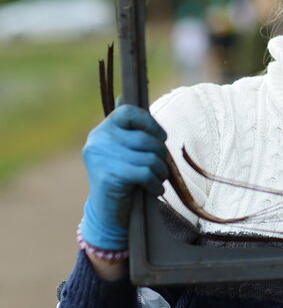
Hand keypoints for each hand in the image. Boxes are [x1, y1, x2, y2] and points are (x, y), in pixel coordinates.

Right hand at [80, 102, 168, 249]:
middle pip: (146, 138)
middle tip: (160, 167)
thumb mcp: (123, 149)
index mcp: (102, 130)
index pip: (128, 111)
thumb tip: (123, 94)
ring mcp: (101, 158)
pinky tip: (153, 189)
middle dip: (160, 154)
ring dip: (160, 171)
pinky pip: (146, 172)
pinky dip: (155, 183)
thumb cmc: (122, 177)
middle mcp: (98, 140)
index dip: (150, 123)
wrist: (106, 213)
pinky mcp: (109, 176)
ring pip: (149, 157)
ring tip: (156, 179)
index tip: (160, 137)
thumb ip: (127, 126)